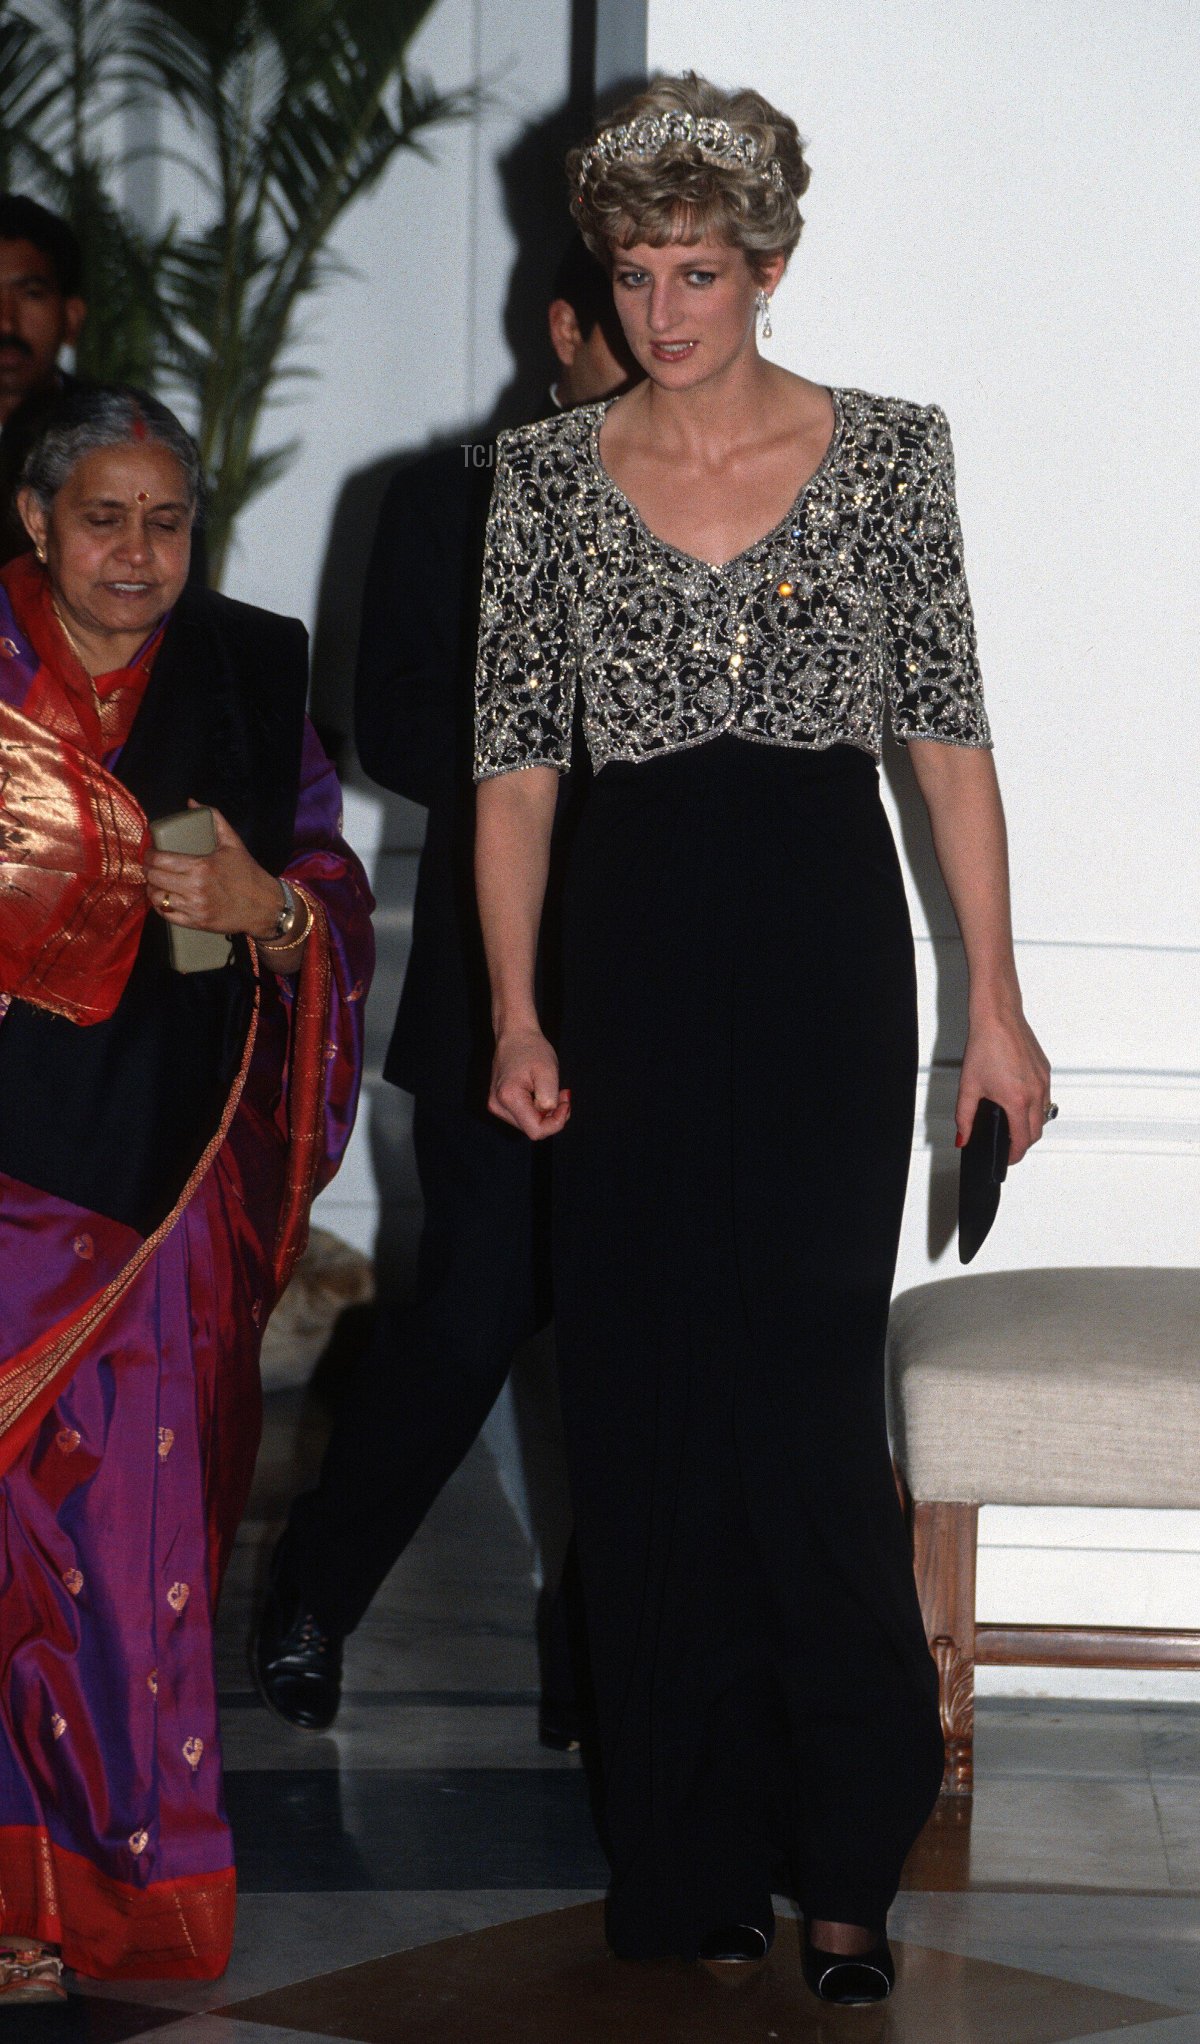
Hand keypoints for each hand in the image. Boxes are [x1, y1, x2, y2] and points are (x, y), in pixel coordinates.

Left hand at [143, 801, 282, 939]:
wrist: (265, 906)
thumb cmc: (248, 873)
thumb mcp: (233, 843)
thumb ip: (214, 819)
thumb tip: (192, 802)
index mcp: (201, 867)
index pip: (161, 860)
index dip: (149, 855)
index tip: (150, 852)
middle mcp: (195, 888)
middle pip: (155, 878)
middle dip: (148, 869)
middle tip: (149, 865)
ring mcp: (194, 908)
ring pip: (157, 897)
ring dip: (152, 888)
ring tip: (155, 881)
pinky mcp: (196, 922)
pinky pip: (166, 915)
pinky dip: (160, 906)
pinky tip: (162, 898)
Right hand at [488, 1026, 569, 1140]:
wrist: (514, 1034)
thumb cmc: (532, 1049)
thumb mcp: (548, 1071)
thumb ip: (548, 1098)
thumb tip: (548, 1114)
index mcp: (508, 1098)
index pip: (536, 1131)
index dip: (556, 1123)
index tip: (565, 1103)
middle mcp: (497, 1106)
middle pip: (532, 1129)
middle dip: (552, 1117)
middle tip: (562, 1094)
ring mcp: (496, 1106)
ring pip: (528, 1124)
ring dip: (545, 1113)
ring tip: (552, 1090)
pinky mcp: (498, 1103)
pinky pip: (523, 1116)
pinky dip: (536, 1109)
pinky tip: (540, 1093)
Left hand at [956, 1008, 1051, 1164]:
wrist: (998, 1017)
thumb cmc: (985, 1045)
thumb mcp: (969, 1087)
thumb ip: (964, 1118)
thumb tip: (963, 1138)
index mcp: (1017, 1100)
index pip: (1022, 1140)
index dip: (1014, 1155)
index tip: (1006, 1158)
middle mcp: (1036, 1092)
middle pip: (1037, 1132)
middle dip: (1024, 1143)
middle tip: (1008, 1145)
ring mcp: (1044, 1081)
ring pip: (1044, 1115)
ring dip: (1032, 1125)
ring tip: (1013, 1124)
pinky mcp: (1045, 1071)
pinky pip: (1045, 1097)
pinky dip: (1035, 1106)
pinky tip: (1019, 1101)